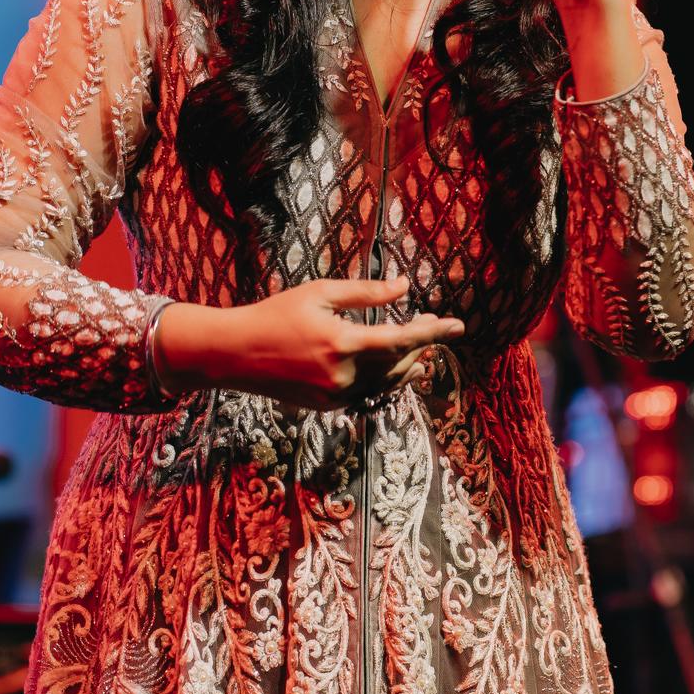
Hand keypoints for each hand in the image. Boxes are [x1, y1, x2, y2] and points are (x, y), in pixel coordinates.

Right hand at [194, 277, 463, 408]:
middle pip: (399, 363)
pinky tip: (392, 367)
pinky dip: (384, 378)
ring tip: (422, 351)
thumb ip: (365, 293)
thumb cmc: (276, 315)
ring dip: (407, 365)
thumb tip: (403, 287)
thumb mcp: (320, 294)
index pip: (402, 339)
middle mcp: (344, 375)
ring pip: (387, 382)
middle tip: (433, 325)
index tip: (458, 325)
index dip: (433, 332)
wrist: (235, 355)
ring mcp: (337, 394)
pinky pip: (368, 392)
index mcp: (343, 343)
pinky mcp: (329, 406)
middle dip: (420, 344)